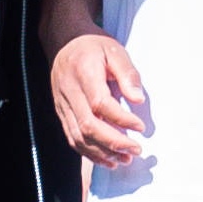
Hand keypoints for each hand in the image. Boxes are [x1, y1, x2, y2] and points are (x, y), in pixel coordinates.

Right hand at [50, 30, 145, 169]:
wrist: (63, 42)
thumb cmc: (93, 46)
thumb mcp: (115, 51)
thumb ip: (127, 74)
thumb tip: (138, 99)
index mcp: (83, 73)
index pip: (100, 103)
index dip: (121, 119)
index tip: (141, 127)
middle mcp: (69, 91)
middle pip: (88, 125)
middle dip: (114, 142)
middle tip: (136, 150)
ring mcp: (62, 104)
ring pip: (78, 136)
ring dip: (102, 152)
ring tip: (125, 159)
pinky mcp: (61, 112)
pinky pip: (72, 137)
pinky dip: (89, 153)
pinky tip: (107, 159)